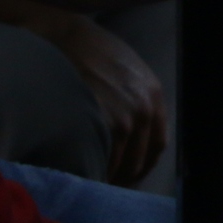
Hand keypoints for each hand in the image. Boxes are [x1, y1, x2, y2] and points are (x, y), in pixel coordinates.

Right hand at [51, 16, 168, 187]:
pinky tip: (80, 173)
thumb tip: (128, 137)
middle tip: (103, 185)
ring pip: (120, 165)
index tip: (126, 176)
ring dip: (106, 177)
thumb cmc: (92, 53)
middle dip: (122, 176)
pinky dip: (93, 171)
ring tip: (88, 182)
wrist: (66, 37)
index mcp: (154, 96)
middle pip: (139, 160)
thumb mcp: (127, 74)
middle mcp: (145, 109)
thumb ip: (134, 101)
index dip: (141, 165)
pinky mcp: (100, 122)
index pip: (156, 146)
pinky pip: (101, 159)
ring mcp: (124, 117)